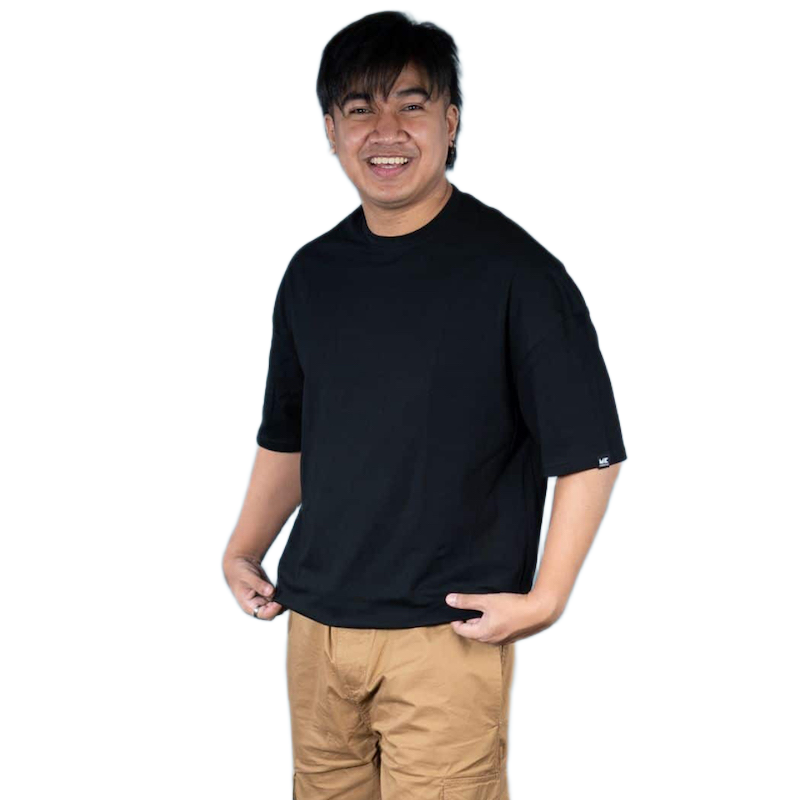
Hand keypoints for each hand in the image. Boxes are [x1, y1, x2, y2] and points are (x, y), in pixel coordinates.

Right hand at [223, 555, 284, 620]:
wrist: (240, 564)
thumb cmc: (239, 571)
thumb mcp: (248, 576)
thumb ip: (259, 584)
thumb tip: (270, 592)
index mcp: (249, 605)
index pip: (264, 614)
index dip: (273, 610)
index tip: (279, 602)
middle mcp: (257, 605)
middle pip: (273, 612)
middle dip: (280, 605)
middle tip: (285, 594)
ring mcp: (264, 599)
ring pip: (278, 605)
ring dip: (283, 599)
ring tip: (284, 589)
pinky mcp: (269, 593)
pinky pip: (278, 597)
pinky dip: (283, 593)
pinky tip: (284, 587)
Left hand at [445, 589, 562, 643]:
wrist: (538, 611)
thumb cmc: (513, 607)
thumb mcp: (486, 600)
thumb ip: (466, 601)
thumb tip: (449, 600)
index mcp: (483, 634)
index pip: (460, 630)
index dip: (456, 618)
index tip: (457, 608)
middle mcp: (491, 641)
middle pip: (472, 632)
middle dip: (468, 619)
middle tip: (471, 605)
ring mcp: (501, 640)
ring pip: (484, 632)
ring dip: (480, 621)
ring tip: (484, 607)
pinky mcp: (510, 636)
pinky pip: (494, 632)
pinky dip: (491, 623)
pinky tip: (497, 611)